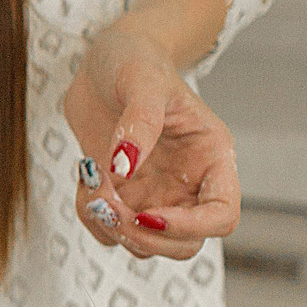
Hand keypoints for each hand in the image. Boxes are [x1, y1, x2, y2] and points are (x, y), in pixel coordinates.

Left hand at [64, 23, 240, 260]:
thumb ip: (139, 123)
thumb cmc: (136, 62)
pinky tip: (85, 178)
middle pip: (184, 245)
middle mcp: (188, 183)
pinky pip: (109, 229)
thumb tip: (123, 169)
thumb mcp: (142, 81)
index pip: (221, 216)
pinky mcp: (123, 195)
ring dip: (112, 227)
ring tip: (92, 182)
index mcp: (211, 158)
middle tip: (107, 204)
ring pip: (144, 244)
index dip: (188, 227)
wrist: (105, 62)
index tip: (145, 212)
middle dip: (143, 236)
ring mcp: (155, 193)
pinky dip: (91, 216)